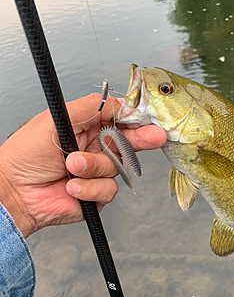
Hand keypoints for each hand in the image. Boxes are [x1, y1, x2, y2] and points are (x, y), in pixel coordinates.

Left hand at [0, 94, 165, 237]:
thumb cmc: (26, 156)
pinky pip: (108, 190)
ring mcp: (97, 173)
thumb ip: (90, 108)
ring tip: (70, 167)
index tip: (150, 120)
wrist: (15, 193)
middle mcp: (95, 150)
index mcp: (86, 128)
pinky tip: (71, 187)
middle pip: (128, 143)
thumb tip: (116, 101)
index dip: (136, 120)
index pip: (119, 120)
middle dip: (141, 139)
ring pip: (116, 169)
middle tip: (155, 136)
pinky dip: (89, 189)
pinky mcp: (96, 195)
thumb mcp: (57, 119)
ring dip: (93, 167)